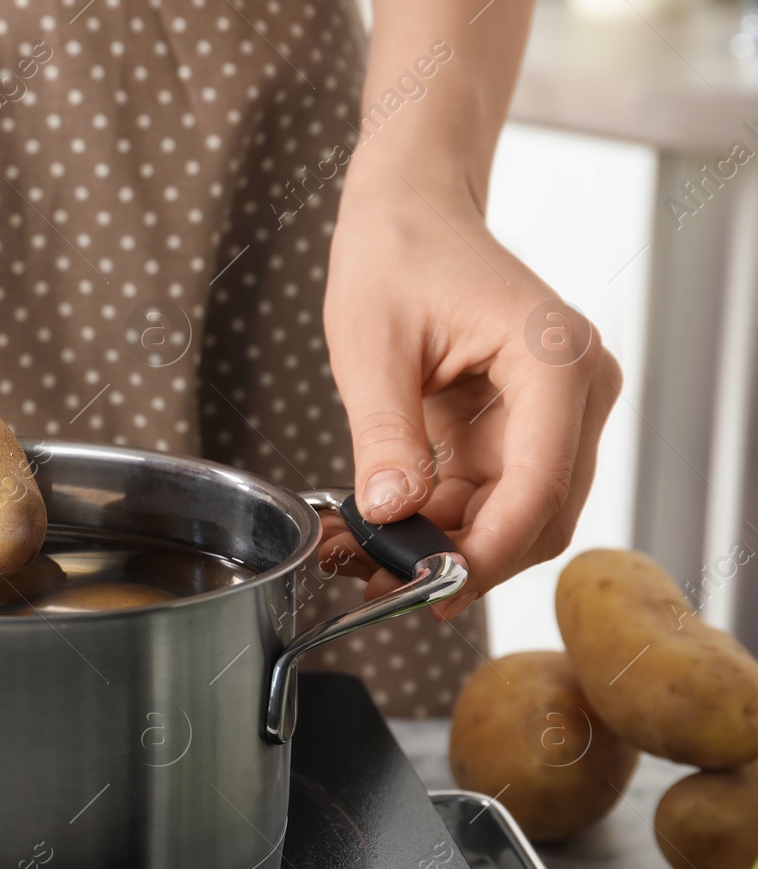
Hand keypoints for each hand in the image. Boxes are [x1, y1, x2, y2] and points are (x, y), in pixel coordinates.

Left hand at [321, 174, 622, 618]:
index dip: (485, 551)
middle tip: (380, 583)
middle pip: (538, 516)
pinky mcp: (525, 430)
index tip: (426, 585)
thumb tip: (392, 514)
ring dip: (444, 547)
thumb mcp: (371, 347)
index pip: (538, 485)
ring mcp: (557, 415)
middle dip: (461, 559)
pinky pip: (490, 498)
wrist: (409, 215)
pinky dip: (439, 522)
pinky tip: (381, 530)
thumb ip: (384, 435)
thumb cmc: (397, 255)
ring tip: (362, 557)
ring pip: (514, 518)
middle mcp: (576, 392)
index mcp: (554, 360)